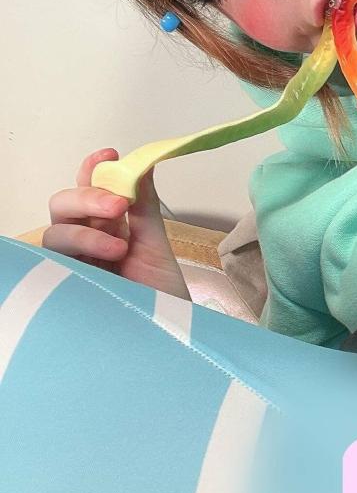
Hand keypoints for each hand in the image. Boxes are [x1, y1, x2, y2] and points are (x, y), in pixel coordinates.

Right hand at [43, 148, 190, 298]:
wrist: (170, 338)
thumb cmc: (163, 296)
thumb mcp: (155, 245)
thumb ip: (144, 206)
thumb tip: (144, 162)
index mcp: (107, 227)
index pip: (88, 189)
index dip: (91, 169)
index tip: (110, 155)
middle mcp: (85, 243)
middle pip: (62, 207)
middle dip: (86, 199)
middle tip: (119, 207)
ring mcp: (74, 265)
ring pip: (54, 234)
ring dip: (85, 234)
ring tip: (120, 250)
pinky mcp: (65, 289)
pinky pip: (51, 266)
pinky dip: (74, 257)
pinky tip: (99, 262)